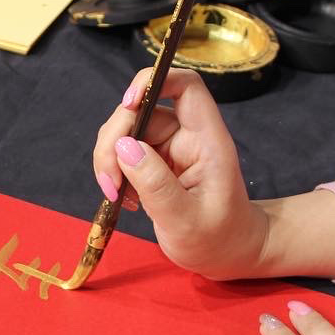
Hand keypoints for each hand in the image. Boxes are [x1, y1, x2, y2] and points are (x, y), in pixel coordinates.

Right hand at [93, 68, 334, 280]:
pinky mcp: (152, 162)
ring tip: (115, 195)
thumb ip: (156, 184)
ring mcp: (167, 147)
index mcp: (206, 139)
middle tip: (109, 182)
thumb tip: (124, 147)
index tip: (129, 104)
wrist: (225, 254)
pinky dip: (113, 172)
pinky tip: (124, 199)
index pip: (186, 86)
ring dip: (109, 159)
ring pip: (125, 132)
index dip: (155, 81)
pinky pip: (122, 153)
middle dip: (114, 139)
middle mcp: (186, 135)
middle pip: (141, 110)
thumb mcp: (186, 219)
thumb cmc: (218, 238)